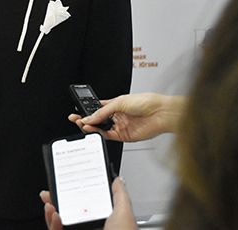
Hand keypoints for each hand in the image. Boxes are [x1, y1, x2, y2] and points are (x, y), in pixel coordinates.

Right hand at [40, 178, 136, 229]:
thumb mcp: (124, 212)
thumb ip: (120, 195)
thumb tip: (118, 180)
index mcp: (105, 222)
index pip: (86, 204)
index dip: (75, 193)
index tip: (67, 183)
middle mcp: (91, 229)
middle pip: (69, 212)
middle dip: (57, 200)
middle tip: (51, 191)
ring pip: (59, 223)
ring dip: (52, 211)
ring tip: (51, 203)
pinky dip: (52, 224)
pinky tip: (55, 215)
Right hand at [68, 93, 185, 141]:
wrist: (161, 113)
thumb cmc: (146, 102)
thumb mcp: (119, 102)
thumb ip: (102, 112)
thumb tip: (89, 118)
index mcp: (115, 105)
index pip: (97, 109)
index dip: (88, 111)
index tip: (78, 112)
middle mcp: (117, 116)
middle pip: (97, 120)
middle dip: (86, 119)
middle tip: (75, 118)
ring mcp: (120, 126)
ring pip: (100, 129)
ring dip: (90, 127)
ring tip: (82, 124)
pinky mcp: (124, 136)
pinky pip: (107, 136)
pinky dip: (98, 133)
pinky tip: (92, 129)